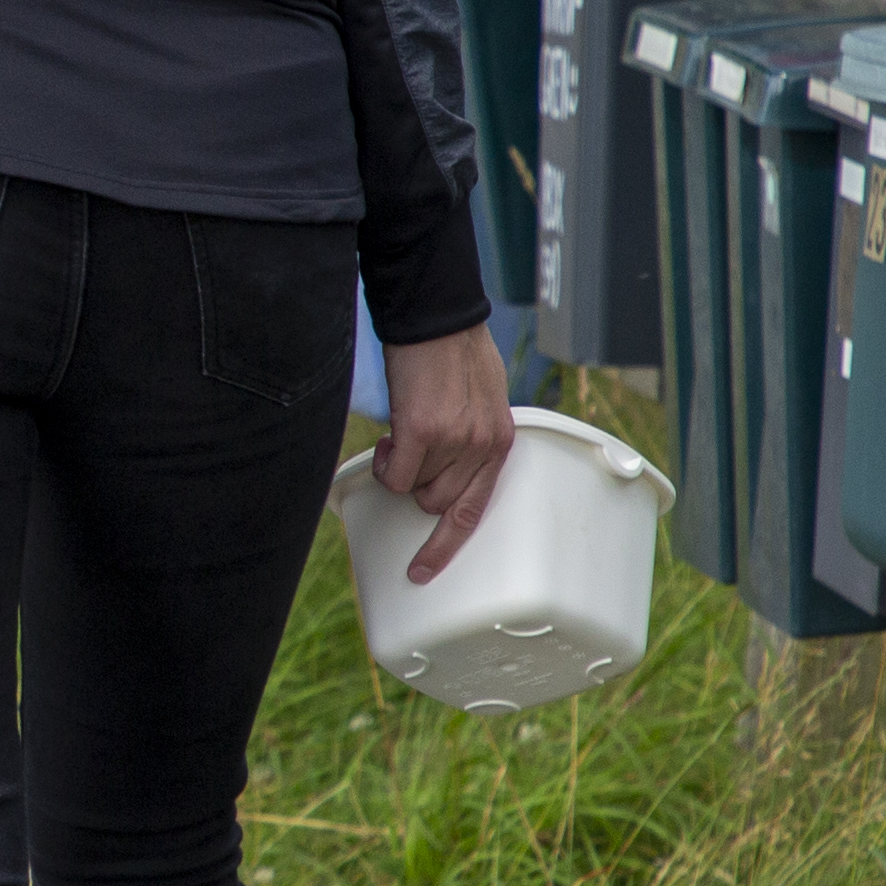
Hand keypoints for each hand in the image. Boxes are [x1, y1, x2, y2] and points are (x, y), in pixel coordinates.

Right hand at [371, 322, 516, 584]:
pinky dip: (385, 463)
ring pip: (414, 490)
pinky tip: (388, 438)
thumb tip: (449, 462)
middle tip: (410, 452)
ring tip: (401, 433)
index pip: (475, 509)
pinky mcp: (421, 432)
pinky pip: (395, 475)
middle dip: (418, 485)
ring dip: (401, 469)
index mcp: (500, 441)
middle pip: (438, 504)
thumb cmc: (455, 350)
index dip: (446, 545)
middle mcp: (481, 447)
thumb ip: (473, 434)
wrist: (436, 316)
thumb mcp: (483, 398)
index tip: (423, 569)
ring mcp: (453, 442)